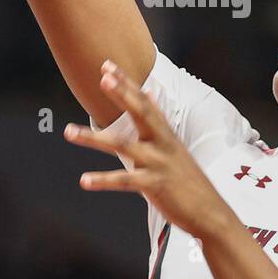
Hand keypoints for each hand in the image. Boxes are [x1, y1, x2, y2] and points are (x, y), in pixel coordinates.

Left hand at [63, 60, 236, 241]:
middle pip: (140, 113)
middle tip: (103, 77)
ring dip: (93, 138)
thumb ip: (158, 121)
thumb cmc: (187, 180)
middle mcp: (162, 144)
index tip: (108, 66)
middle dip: (121, 94)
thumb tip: (149, 93)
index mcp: (165, 134)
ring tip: (68, 132)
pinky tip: (84, 180)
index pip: (145, 102)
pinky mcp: (154, 185)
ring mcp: (158, 164)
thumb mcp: (174, 146)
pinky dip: (103, 180)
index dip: (127, 83)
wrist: (209, 212)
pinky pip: (124, 181)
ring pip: (122, 146)